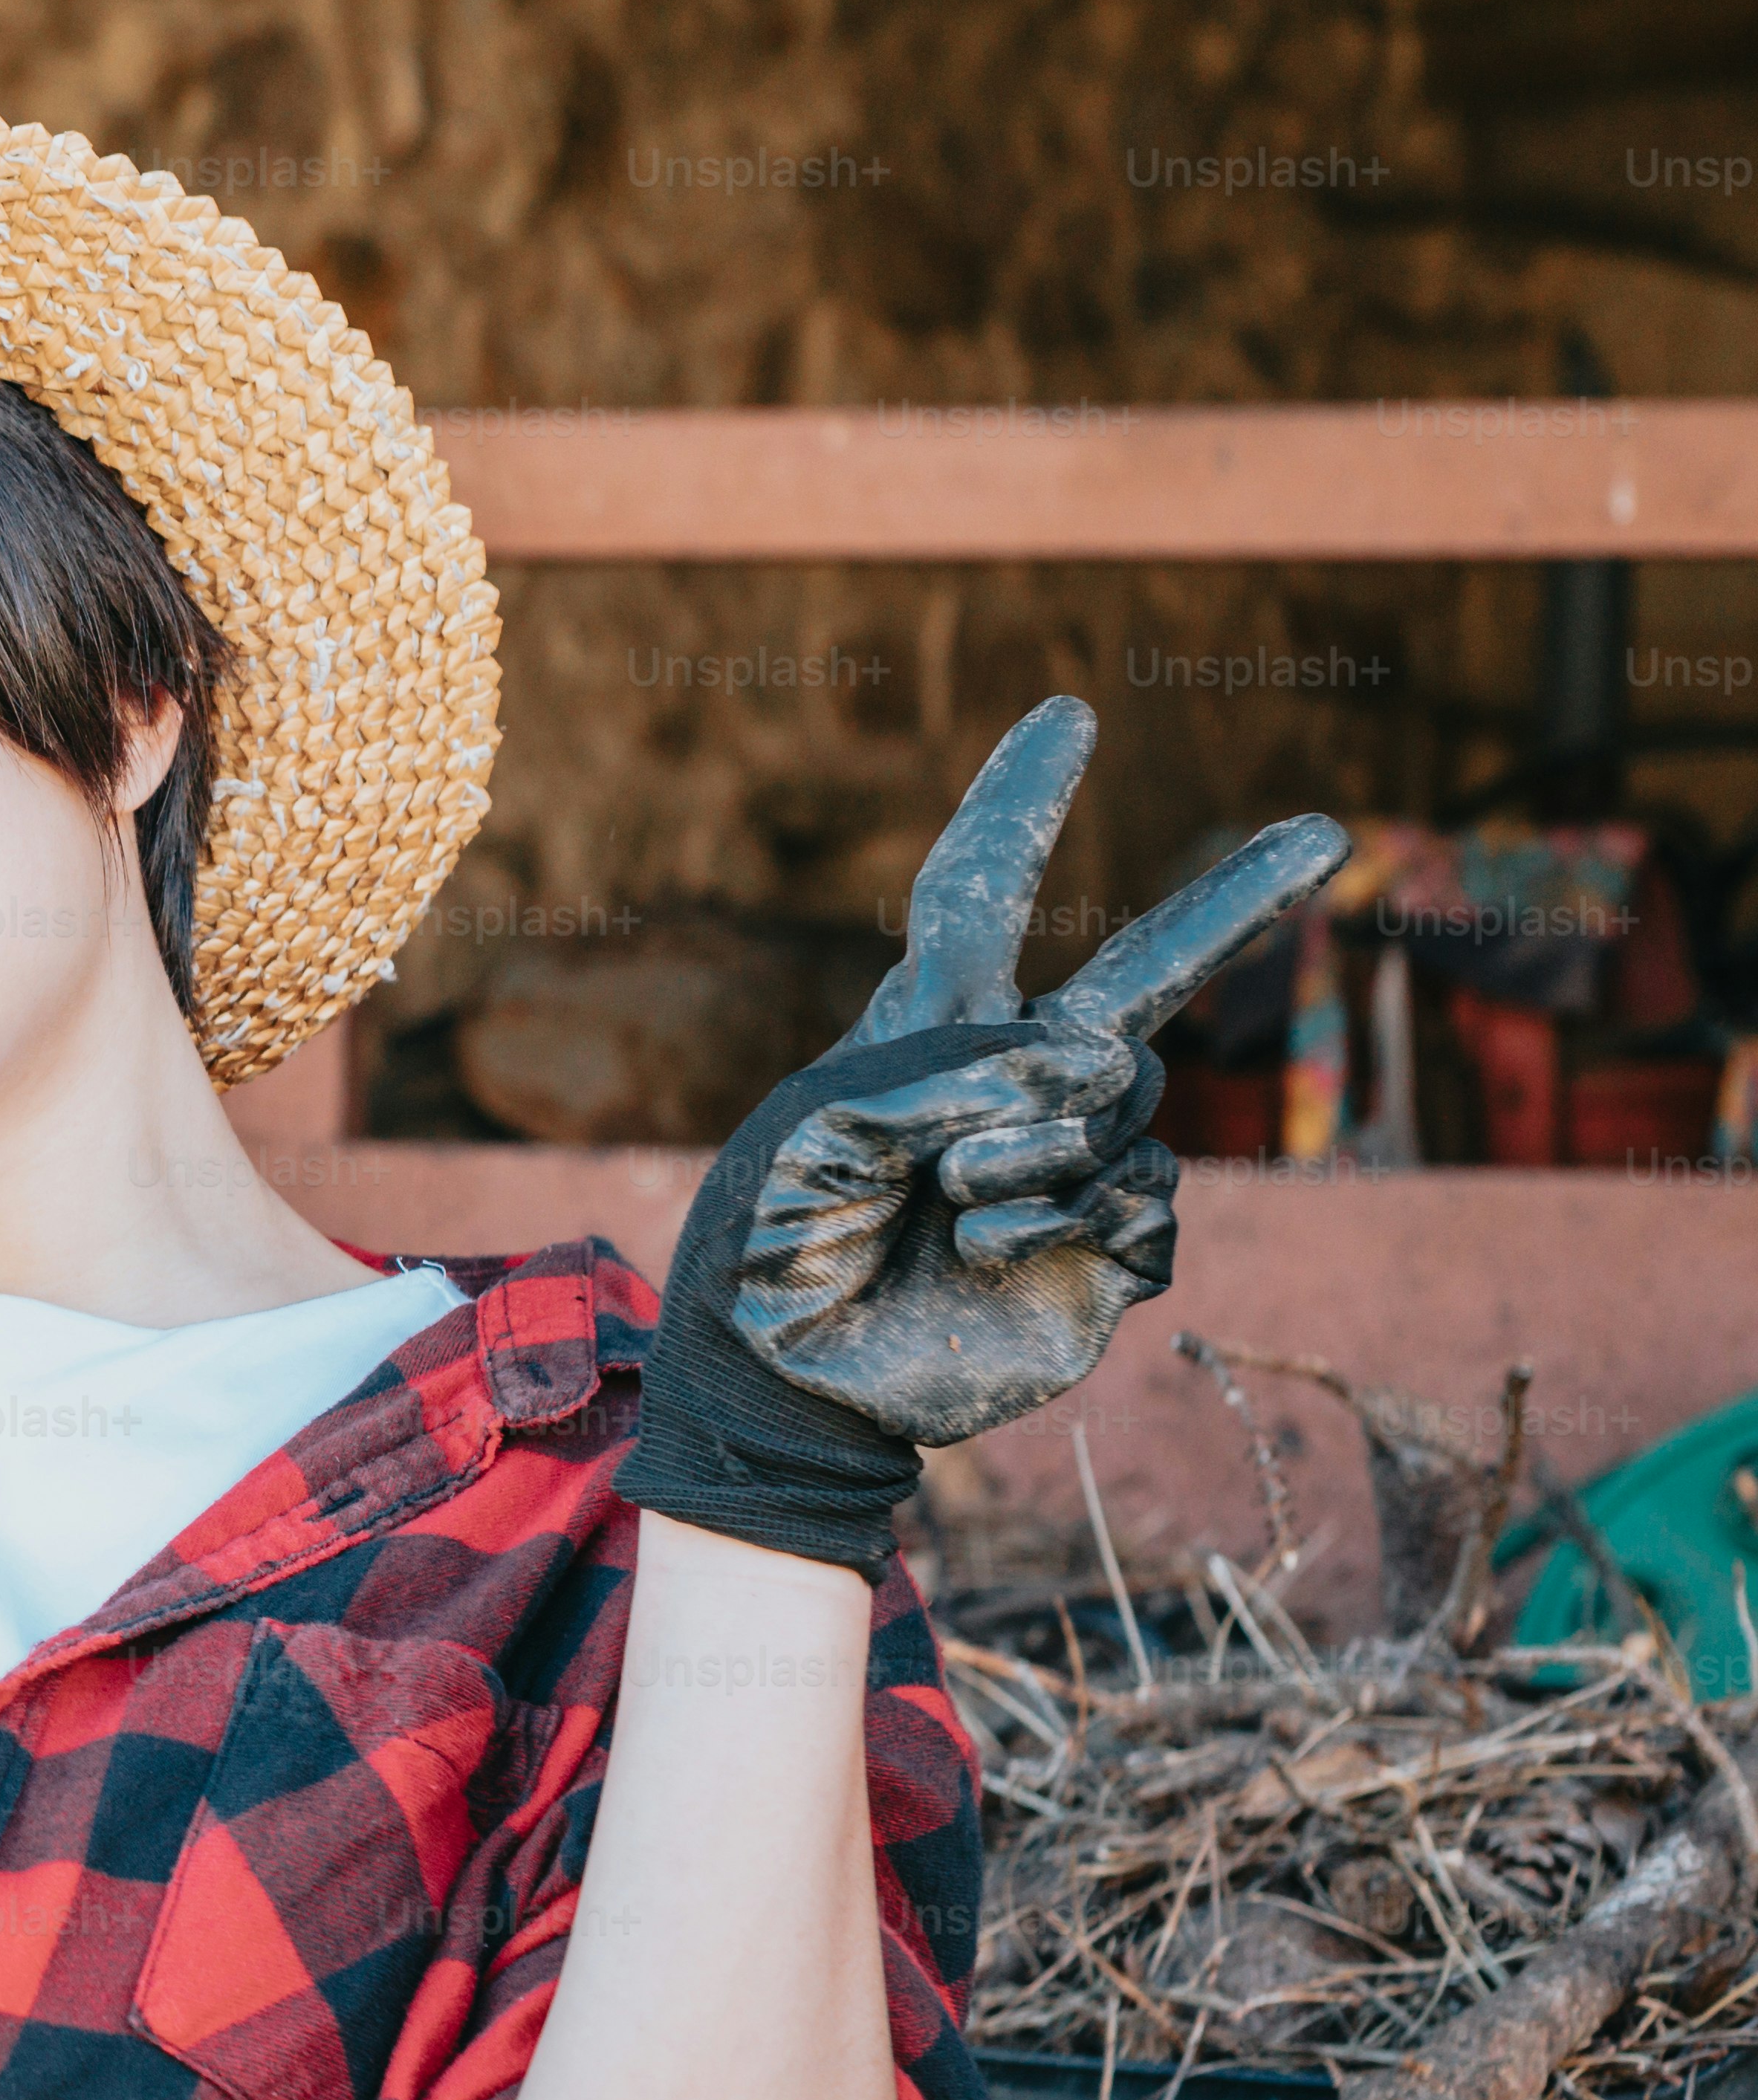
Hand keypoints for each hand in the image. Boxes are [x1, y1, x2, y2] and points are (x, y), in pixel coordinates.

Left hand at [619, 700, 1343, 1563]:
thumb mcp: (817, 1136)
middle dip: (1235, 903)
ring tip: (949, 1201)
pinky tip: (987, 1254)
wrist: (789, 1383)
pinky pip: (1139, 1197)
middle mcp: (1014, 1080)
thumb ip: (939, 1075)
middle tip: (1326, 826)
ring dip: (1030, 1146)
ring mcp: (1073, 1159)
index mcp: (925, 1027)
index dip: (1020, 803)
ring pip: (1123, 1100)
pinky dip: (1059, 1221)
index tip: (1067, 717)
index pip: (978, 891)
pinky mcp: (1112, 1247)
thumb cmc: (773, 1244)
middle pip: (1145, 974)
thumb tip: (1087, 1054)